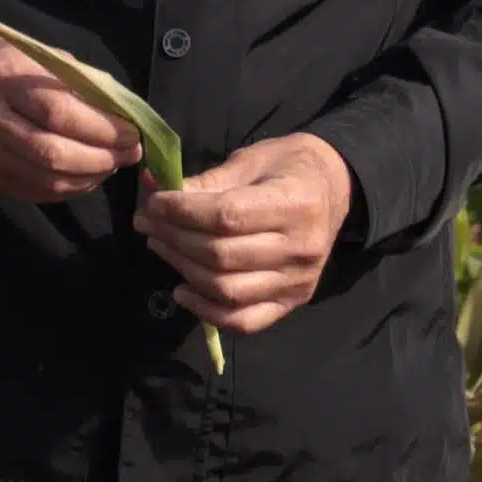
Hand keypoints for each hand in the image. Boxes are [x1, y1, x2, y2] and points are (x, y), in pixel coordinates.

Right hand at [0, 40, 149, 204]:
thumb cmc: (18, 66)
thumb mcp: (49, 59)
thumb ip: (85, 87)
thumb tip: (127, 119)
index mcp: (4, 78)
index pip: (58, 113)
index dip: (101, 129)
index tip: (132, 133)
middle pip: (53, 153)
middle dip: (101, 158)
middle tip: (130, 153)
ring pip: (48, 180)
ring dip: (91, 177)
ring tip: (113, 164)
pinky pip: (39, 192)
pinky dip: (72, 188)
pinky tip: (89, 175)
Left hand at [133, 132, 352, 336]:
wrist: (335, 188)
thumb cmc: (289, 167)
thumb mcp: (251, 161)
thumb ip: (207, 181)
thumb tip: (154, 190)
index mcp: (295, 204)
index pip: (226, 217)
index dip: (181, 212)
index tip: (153, 203)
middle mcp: (301, 248)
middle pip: (221, 255)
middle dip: (174, 238)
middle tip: (146, 222)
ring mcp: (298, 281)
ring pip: (227, 289)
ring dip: (183, 269)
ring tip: (159, 245)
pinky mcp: (293, 301)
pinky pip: (245, 321)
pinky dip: (207, 312)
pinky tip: (182, 291)